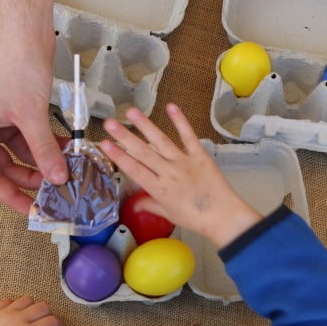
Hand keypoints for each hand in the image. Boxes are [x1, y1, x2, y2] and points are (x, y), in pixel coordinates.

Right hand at [0, 33, 68, 214]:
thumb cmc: (14, 65)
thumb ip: (44, 150)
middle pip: (7, 168)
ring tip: (69, 171)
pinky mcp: (16, 111)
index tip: (35, 211)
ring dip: (45, 162)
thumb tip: (59, 178)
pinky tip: (68, 151)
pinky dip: (48, 145)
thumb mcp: (31, 115)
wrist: (22, 30)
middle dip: (33, 179)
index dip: (14, 197)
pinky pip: (31, 137)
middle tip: (59, 192)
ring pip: (22, 153)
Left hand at [0, 296, 67, 325]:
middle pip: (43, 306)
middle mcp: (15, 320)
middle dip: (48, 316)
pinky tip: (12, 319)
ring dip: (32, 309)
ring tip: (28, 321)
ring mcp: (1, 314)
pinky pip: (8, 300)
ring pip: (27, 299)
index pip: (53, 321)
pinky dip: (14, 306)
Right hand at [100, 104, 261, 248]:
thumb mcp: (169, 214)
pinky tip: (170, 107)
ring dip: (145, 125)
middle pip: (143, 152)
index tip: (103, 144)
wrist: (223, 216)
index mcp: (159, 189)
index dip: (118, 156)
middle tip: (109, 122)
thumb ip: (150, 205)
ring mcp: (184, 162)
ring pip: (161, 141)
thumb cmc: (195, 218)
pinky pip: (188, 136)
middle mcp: (168, 173)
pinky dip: (180, 121)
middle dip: (124, 136)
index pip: (133, 169)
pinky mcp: (200, 156)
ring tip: (131, 112)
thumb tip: (134, 206)